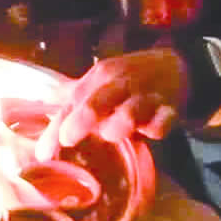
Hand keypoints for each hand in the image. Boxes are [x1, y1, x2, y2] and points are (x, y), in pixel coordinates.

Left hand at [45, 49, 189, 151]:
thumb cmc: (131, 80)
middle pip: (98, 101)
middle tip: (68, 138)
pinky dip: (156, 128)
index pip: (73, 103)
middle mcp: (121, 84)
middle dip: (82, 119)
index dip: (55, 129)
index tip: (43, 154)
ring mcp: (146, 96)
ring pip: (129, 113)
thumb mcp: (102, 81)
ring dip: (118, 126)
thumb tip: (42, 116)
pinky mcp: (171, 109)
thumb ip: (75, 100)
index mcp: (101, 76)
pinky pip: (162, 123)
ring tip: (114, 134)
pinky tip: (151, 132)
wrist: (178, 66)